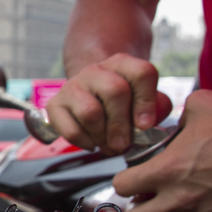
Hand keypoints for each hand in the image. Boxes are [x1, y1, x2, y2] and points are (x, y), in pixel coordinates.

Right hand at [45, 53, 172, 154]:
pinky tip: (93, 144)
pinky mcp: (55, 104)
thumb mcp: (144, 98)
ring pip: (90, 112)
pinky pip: (70, 129)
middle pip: (114, 91)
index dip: (147, 101)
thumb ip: (156, 108)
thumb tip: (148, 126)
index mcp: (122, 64)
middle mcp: (95, 70)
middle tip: (124, 145)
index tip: (146, 125)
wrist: (90, 94)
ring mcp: (72, 86)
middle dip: (122, 125)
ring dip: (103, 136)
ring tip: (109, 147)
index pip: (141, 73)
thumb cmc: (123, 102)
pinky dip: (84, 142)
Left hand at [113, 89, 211, 211]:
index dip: (124, 180)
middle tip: (145, 199)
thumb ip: (183, 111)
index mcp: (168, 169)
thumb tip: (181, 116)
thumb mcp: (204, 106)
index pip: (122, 185)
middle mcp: (180, 197)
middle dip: (137, 209)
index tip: (131, 176)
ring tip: (169, 211)